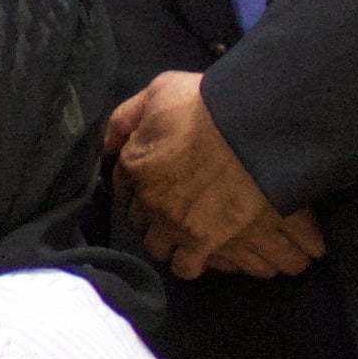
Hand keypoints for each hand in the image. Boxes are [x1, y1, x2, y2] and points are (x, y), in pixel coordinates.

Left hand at [109, 69, 322, 276]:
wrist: (247, 126)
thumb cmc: (204, 104)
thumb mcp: (159, 92)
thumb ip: (129, 117)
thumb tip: (110, 143)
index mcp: (134, 166)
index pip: (125, 192)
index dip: (140, 194)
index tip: (156, 191)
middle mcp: (148, 202)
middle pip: (144, 227)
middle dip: (159, 225)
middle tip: (182, 216)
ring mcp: (173, 225)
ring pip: (163, 251)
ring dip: (178, 249)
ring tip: (199, 241)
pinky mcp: (203, 242)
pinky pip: (189, 267)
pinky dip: (198, 262)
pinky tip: (215, 256)